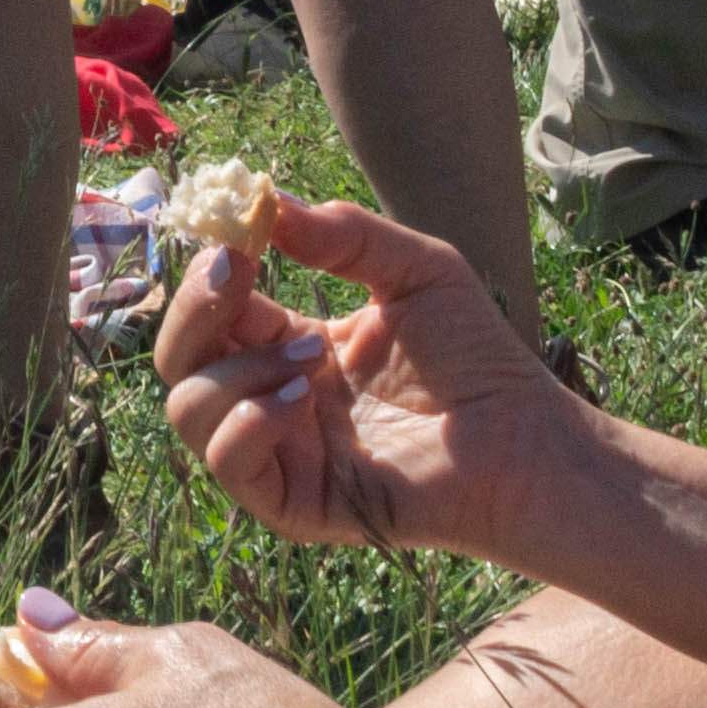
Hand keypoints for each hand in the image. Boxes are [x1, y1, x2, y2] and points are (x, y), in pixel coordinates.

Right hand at [155, 188, 586, 570]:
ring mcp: (281, 455)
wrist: (525, 441)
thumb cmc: (481, 361)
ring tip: (310, 353)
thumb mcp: (417, 270)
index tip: (233, 233)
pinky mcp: (294, 505)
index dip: (212, 273)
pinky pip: (228, 463)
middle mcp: (274, 402)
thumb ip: (346, 234)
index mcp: (293, 349)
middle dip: (195, 309)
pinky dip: (246, 422)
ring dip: (235, 369)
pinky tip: (300, 398)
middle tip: (237, 270)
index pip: (218, 312)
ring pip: (188, 408)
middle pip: (181, 359)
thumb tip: (270, 203)